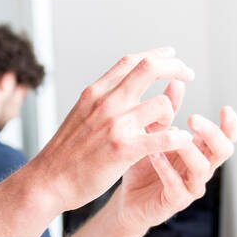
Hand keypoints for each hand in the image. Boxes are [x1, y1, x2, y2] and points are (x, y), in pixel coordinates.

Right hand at [31, 48, 194, 212]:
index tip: (171, 56)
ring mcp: (115, 125)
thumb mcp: (80, 114)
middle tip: (189, 75)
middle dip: (176, 67)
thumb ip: (103, 100)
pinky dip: (177, 138)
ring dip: (171, 115)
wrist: (47, 181)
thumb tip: (124, 87)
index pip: (132, 60)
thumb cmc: (65, 154)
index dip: (157, 54)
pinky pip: (163, 137)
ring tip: (166, 128)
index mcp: (95, 92)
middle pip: (150, 68)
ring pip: (162, 103)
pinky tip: (180, 142)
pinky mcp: (123, 149)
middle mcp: (106, 102)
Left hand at [111, 77, 236, 234]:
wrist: (128, 198)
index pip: (226, 136)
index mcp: (201, 150)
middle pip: (223, 150)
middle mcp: (201, 167)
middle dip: (212, 133)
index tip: (226, 108)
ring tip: (171, 136)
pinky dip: (166, 169)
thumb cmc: (143, 164)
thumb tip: (177, 82)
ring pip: (201, 168)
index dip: (230, 124)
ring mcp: (191, 186)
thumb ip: (168, 112)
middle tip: (193, 118)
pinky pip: (177, 186)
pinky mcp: (175, 201)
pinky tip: (154, 155)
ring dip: (187, 150)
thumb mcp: (155, 133)